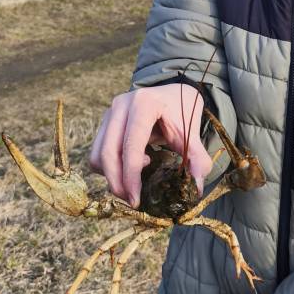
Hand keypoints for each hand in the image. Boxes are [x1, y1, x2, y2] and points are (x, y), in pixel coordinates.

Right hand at [89, 85, 212, 205]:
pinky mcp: (104, 122)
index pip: (131, 145)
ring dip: (112, 175)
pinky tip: (132, 163)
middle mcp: (121, 105)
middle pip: (107, 152)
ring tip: (138, 175)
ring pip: (98, 155)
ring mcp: (109, 113)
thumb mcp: (192, 133)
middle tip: (133, 200)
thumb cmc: (182, 112)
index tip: (136, 199)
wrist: (173, 93)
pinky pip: (97, 153)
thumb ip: (197, 159)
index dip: (131, 175)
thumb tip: (195, 188)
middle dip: (117, 182)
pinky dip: (109, 168)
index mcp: (144, 104)